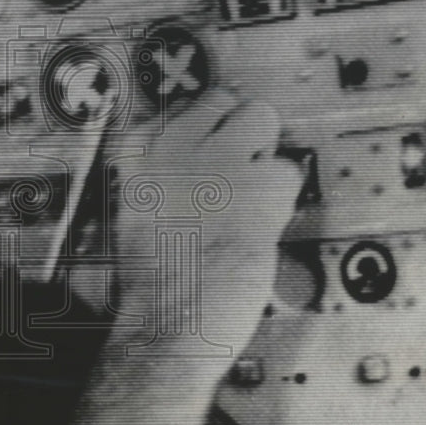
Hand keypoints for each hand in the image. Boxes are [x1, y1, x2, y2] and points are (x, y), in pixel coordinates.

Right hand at [61, 91, 301, 424]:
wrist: (168, 324)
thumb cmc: (154, 280)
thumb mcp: (138, 208)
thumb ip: (165, 169)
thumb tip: (200, 144)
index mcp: (140, 151)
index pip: (186, 104)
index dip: (209, 128)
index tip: (216, 143)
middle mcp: (177, 146)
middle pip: (228, 100)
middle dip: (241, 131)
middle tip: (241, 170)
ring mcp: (218, 162)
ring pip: (263, 119)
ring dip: (264, 156)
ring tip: (252, 197)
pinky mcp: (257, 188)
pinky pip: (287, 170)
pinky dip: (283, 197)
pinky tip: (262, 223)